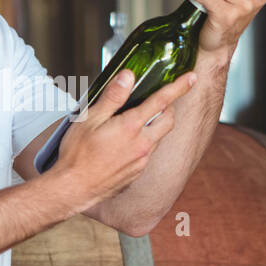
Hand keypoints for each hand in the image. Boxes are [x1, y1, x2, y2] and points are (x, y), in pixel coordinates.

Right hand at [51, 67, 196, 206]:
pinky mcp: (136, 173)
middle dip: (169, 107)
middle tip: (161, 99)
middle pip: (168, 120)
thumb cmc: (77, 154)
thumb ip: (112, 97)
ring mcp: (141, 161)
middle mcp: (142, 145)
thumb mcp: (90, 118)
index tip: (191, 78)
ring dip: (155, 126)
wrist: (74, 189)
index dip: (178, 87)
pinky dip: (144, 143)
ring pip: (158, 138)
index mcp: (131, 128)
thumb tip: (128, 76)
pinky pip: (147, 154)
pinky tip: (125, 144)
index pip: (161, 101)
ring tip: (136, 121)